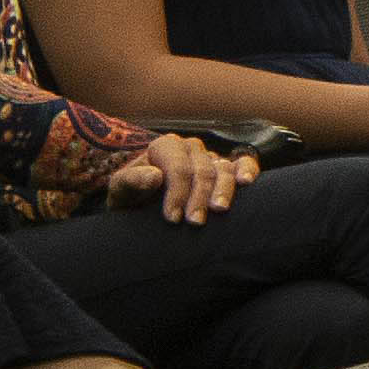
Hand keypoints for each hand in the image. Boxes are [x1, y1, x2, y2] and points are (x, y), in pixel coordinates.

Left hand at [124, 133, 255, 227]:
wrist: (142, 203)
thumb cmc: (131, 195)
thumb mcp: (120, 189)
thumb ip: (132, 180)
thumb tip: (155, 176)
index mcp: (165, 146)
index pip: (177, 167)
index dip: (177, 192)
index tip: (172, 217)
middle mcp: (190, 148)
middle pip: (202, 170)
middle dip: (199, 197)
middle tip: (195, 222)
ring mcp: (210, 157)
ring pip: (224, 169)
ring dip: (223, 190)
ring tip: (219, 210)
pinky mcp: (227, 168)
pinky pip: (243, 163)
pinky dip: (247, 170)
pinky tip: (246, 182)